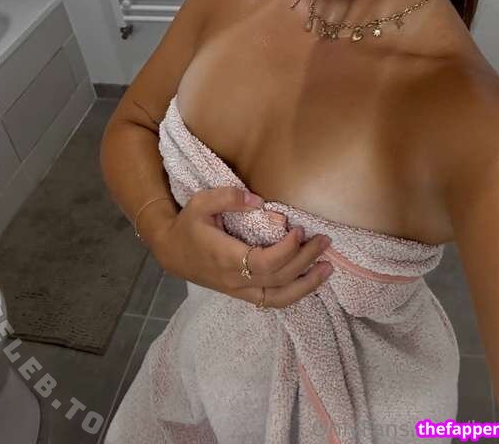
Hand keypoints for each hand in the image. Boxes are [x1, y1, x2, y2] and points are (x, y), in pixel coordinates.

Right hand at [152, 186, 333, 308]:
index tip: (299, 230)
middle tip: (324, 240)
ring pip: (279, 299)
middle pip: (279, 279)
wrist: (171, 252)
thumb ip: (228, 197)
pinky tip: (309, 279)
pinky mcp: (242, 294)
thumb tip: (257, 200)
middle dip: (305, 260)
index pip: (266, 263)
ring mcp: (239, 291)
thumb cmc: (188, 225)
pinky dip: (294, 293)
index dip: (288, 250)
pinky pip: (272, 300)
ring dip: (306, 285)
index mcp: (227, 259)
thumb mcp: (201, 203)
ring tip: (327, 268)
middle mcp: (236, 280)